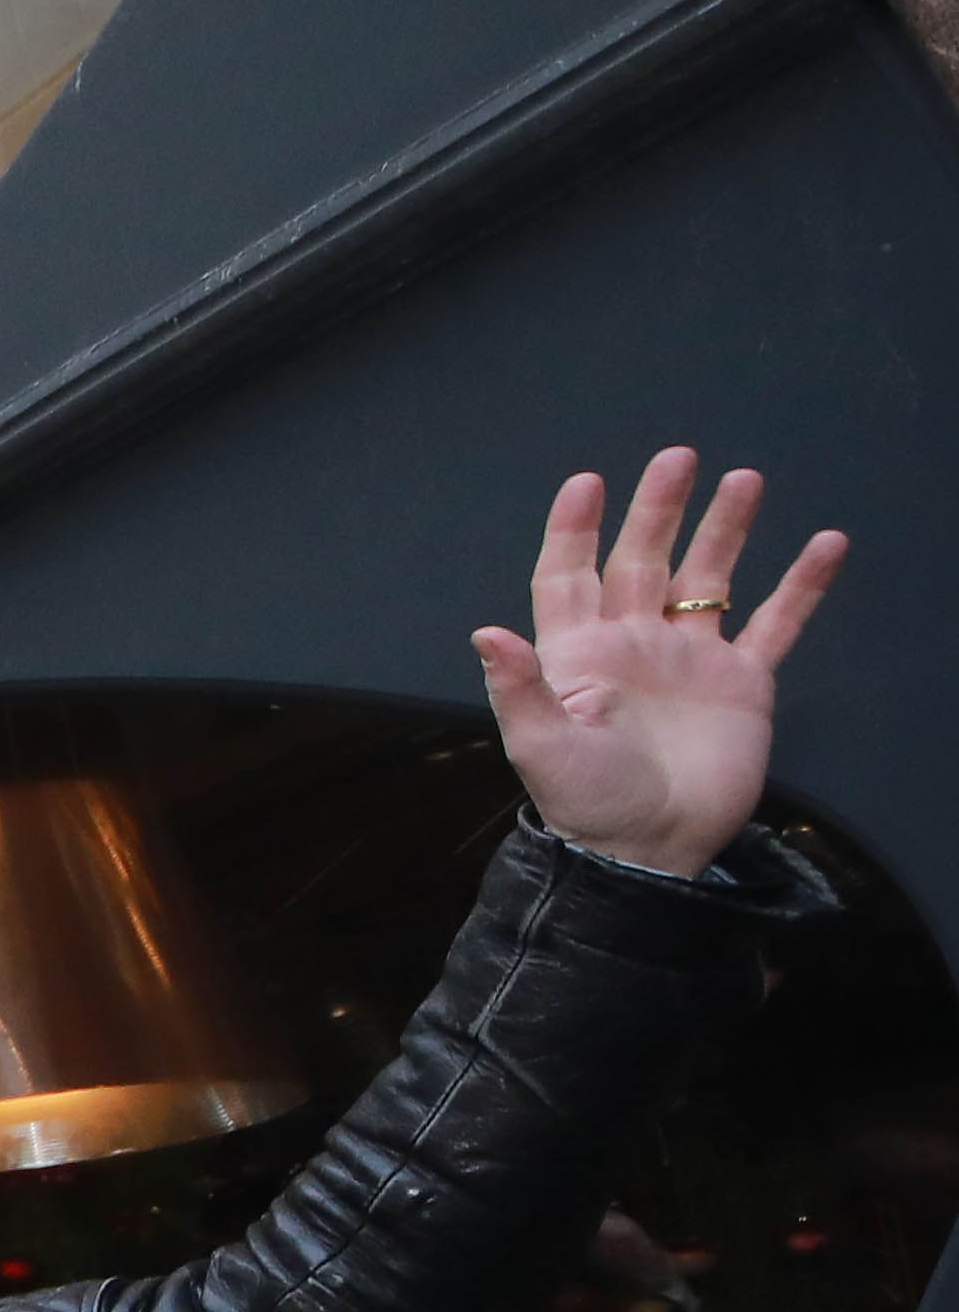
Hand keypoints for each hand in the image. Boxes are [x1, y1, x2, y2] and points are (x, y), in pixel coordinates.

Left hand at [474, 447, 834, 878]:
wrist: (650, 853)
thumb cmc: (587, 804)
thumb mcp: (541, 747)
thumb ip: (517, 689)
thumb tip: (485, 633)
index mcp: (578, 655)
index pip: (569, 577)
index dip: (574, 530)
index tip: (587, 482)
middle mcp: (633, 646)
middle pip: (643, 560)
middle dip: (658, 509)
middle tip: (678, 457)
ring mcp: (690, 661)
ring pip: (708, 578)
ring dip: (725, 530)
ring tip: (744, 479)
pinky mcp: (742, 684)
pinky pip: (776, 623)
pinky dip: (802, 586)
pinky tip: (826, 544)